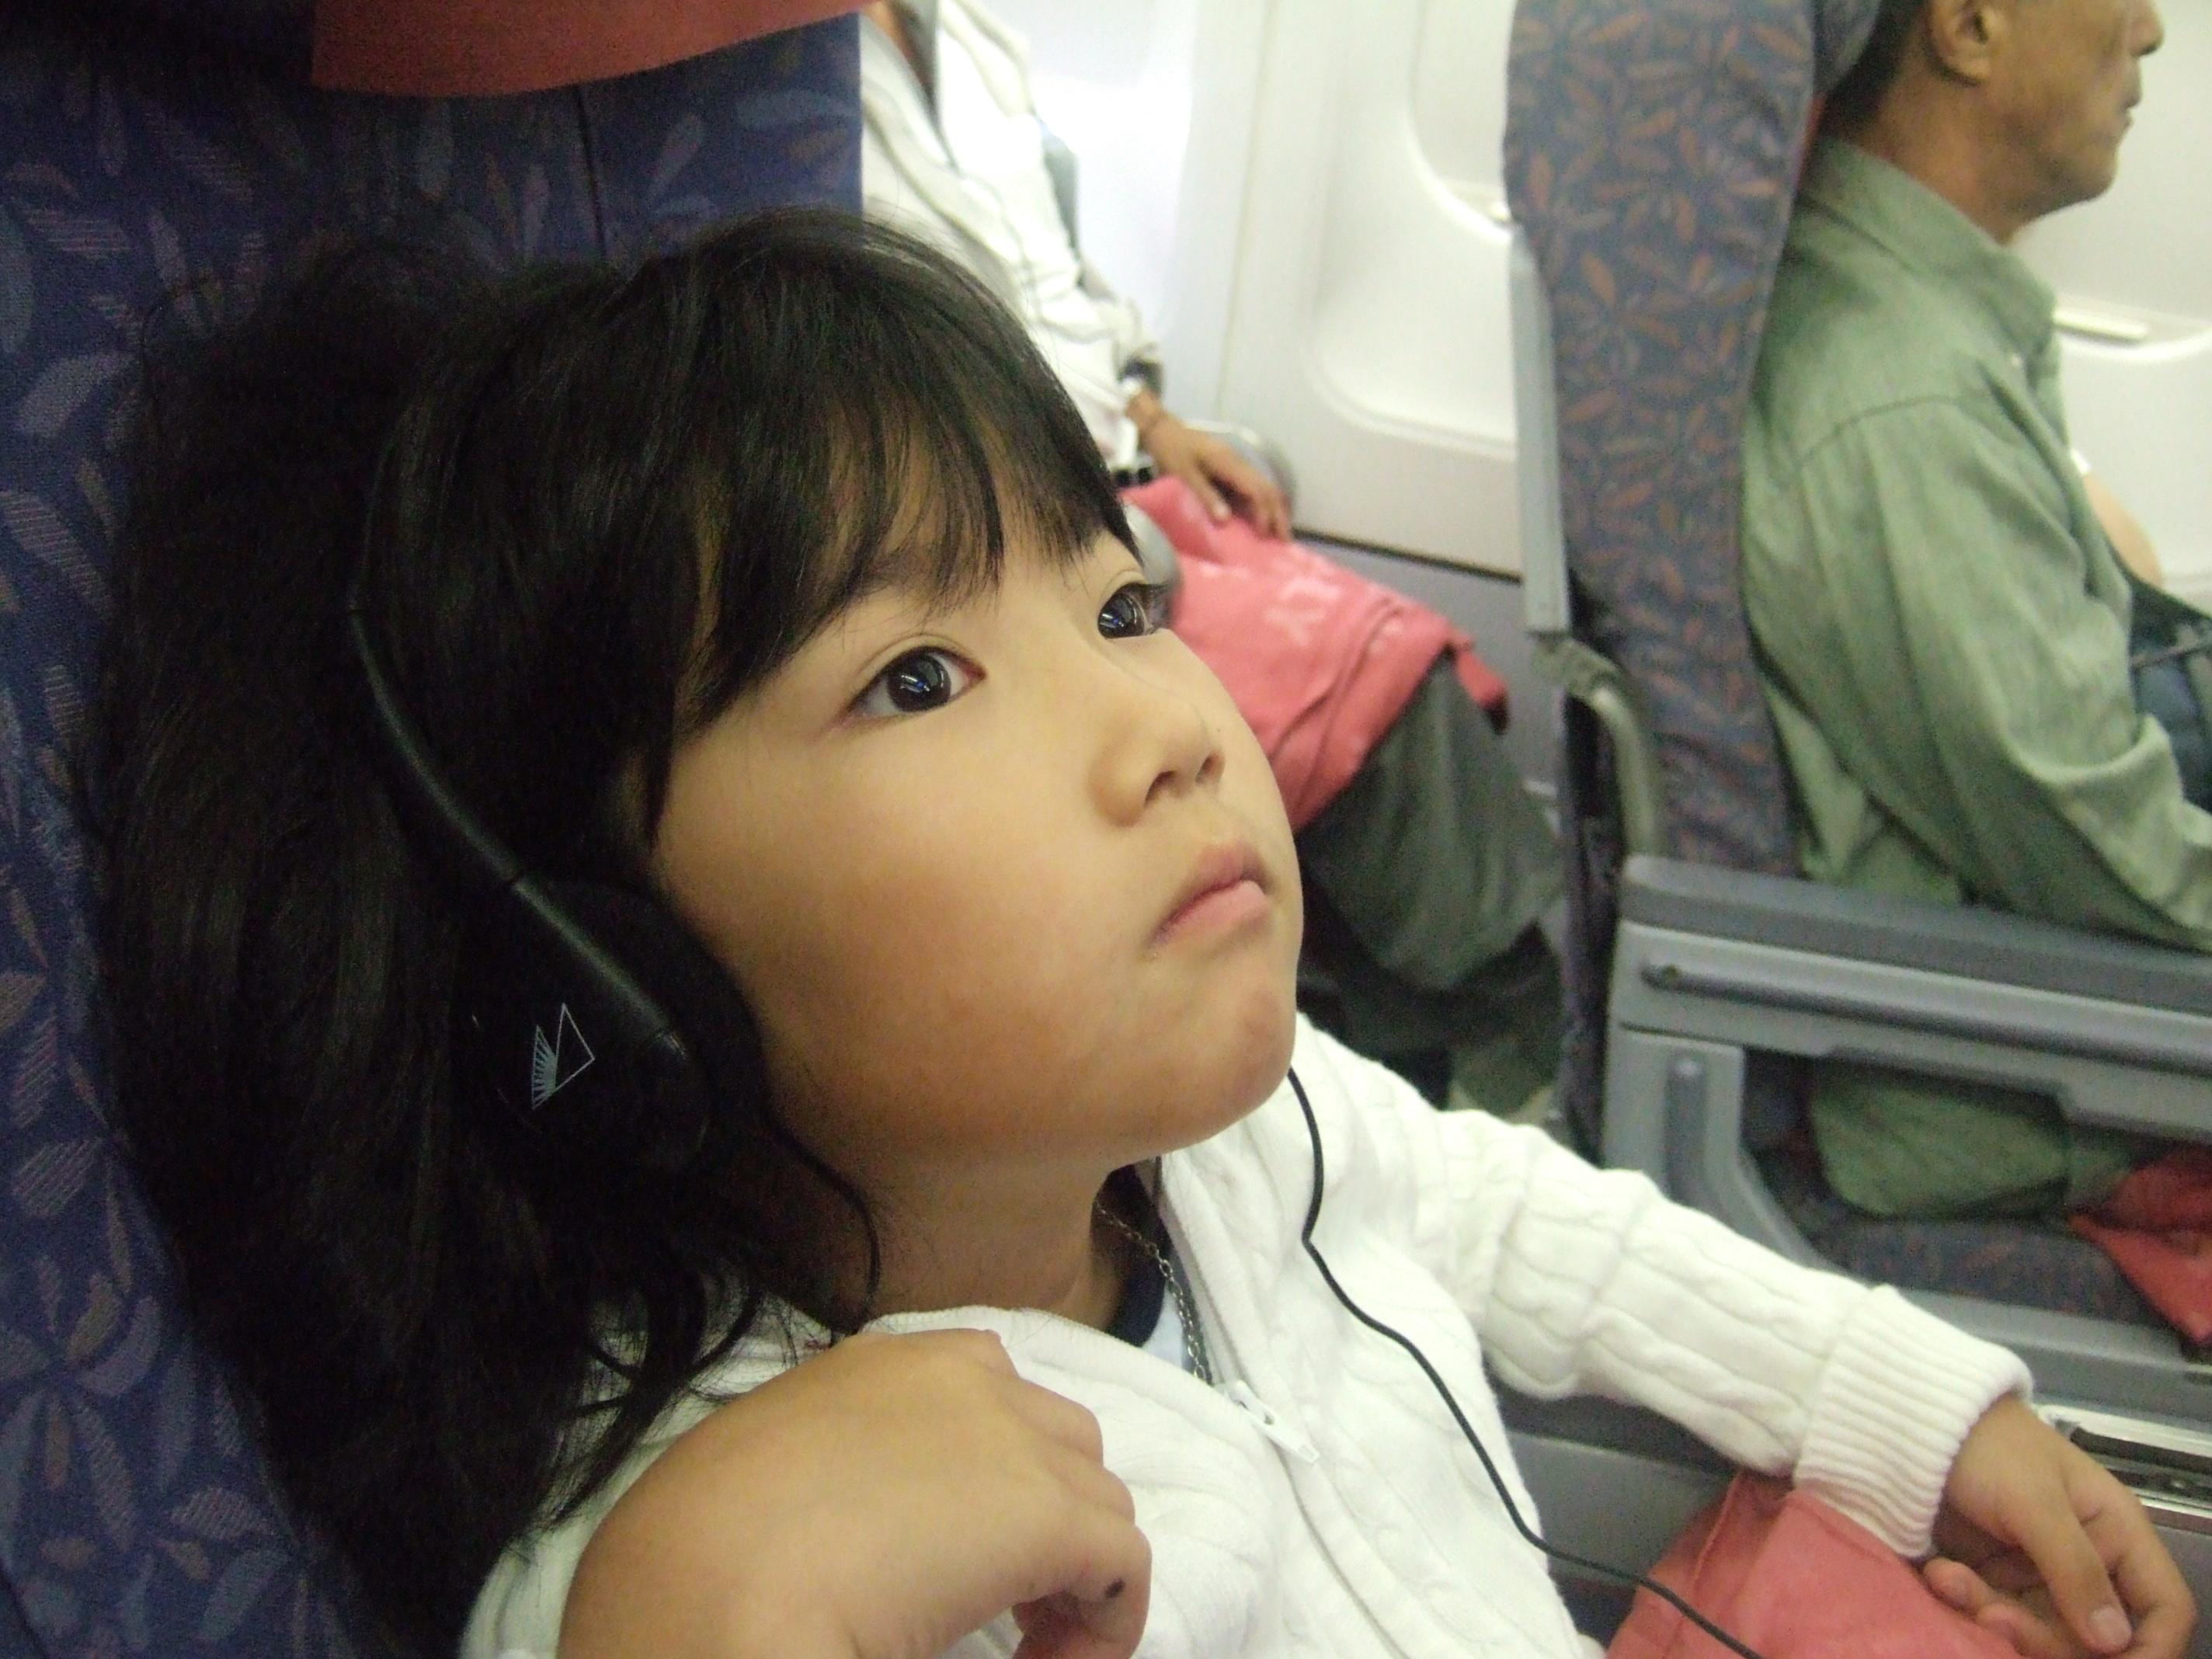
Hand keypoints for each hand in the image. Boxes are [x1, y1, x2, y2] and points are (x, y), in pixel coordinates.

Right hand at [561, 1329, 1149, 1658]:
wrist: (709, 1586)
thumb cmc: (702, 1547)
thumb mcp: (767, 1479)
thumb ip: (836, 1477)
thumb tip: (861, 1538)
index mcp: (878, 1364)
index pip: (978, 1393)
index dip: (987, 1478)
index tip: (951, 1556)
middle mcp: (957, 1376)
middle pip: (1056, 1442)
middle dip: (1045, 1519)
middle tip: (1000, 1610)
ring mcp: (1010, 1439)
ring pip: (1097, 1498)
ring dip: (1075, 1569)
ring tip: (1023, 1644)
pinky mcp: (1049, 1515)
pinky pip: (1125, 1567)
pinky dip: (1104, 1626)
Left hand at [1135, 403, 1290, 539]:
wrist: (1164, 429)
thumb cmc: (1171, 450)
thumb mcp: (1184, 474)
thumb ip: (1205, 495)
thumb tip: (1226, 520)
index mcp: (1229, 462)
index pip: (1257, 489)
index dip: (1265, 512)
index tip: (1265, 534)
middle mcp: (1239, 462)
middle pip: (1268, 488)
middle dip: (1279, 514)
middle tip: (1285, 540)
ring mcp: (1236, 464)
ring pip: (1264, 487)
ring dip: (1274, 509)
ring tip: (1278, 533)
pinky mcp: (1231, 468)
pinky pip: (1252, 487)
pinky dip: (1261, 504)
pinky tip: (1261, 520)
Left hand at [1924, 1396, 2193, 1658]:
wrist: (1915, 1421)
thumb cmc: (1988, 1445)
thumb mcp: (2033, 1500)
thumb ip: (2074, 1568)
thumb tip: (2115, 1644)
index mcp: (2118, 1533)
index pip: (2164, 1607)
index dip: (2152, 1647)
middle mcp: (2088, 1561)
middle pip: (2094, 1636)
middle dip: (2045, 1638)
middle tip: (1993, 1616)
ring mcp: (2040, 1572)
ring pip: (2040, 1630)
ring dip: (1995, 1616)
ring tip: (1950, 1582)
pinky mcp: (1997, 1577)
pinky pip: (1996, 1613)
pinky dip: (1968, 1602)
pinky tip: (1940, 1573)